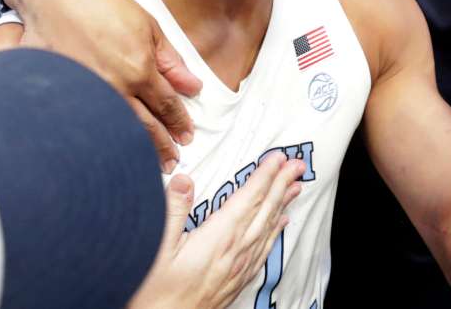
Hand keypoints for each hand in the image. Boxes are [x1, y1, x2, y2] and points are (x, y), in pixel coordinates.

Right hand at [8, 0, 202, 171]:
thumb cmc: (101, 1)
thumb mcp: (147, 25)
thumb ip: (170, 60)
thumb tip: (192, 87)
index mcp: (140, 68)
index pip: (167, 105)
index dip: (179, 122)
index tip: (187, 135)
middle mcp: (116, 87)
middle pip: (145, 126)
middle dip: (163, 144)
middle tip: (173, 159)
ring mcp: (88, 94)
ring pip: (119, 130)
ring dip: (137, 149)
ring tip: (150, 164)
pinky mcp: (65, 95)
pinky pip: (90, 124)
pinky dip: (105, 139)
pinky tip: (111, 149)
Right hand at [128, 152, 305, 307]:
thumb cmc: (153, 291)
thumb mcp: (155, 246)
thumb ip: (172, 211)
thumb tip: (184, 180)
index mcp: (218, 239)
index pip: (247, 199)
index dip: (264, 176)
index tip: (278, 158)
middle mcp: (234, 253)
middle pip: (263, 211)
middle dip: (281, 185)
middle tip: (296, 165)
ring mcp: (237, 269)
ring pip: (267, 229)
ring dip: (282, 205)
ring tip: (295, 187)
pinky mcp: (235, 282)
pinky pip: (262, 251)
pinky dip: (274, 233)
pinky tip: (280, 225)